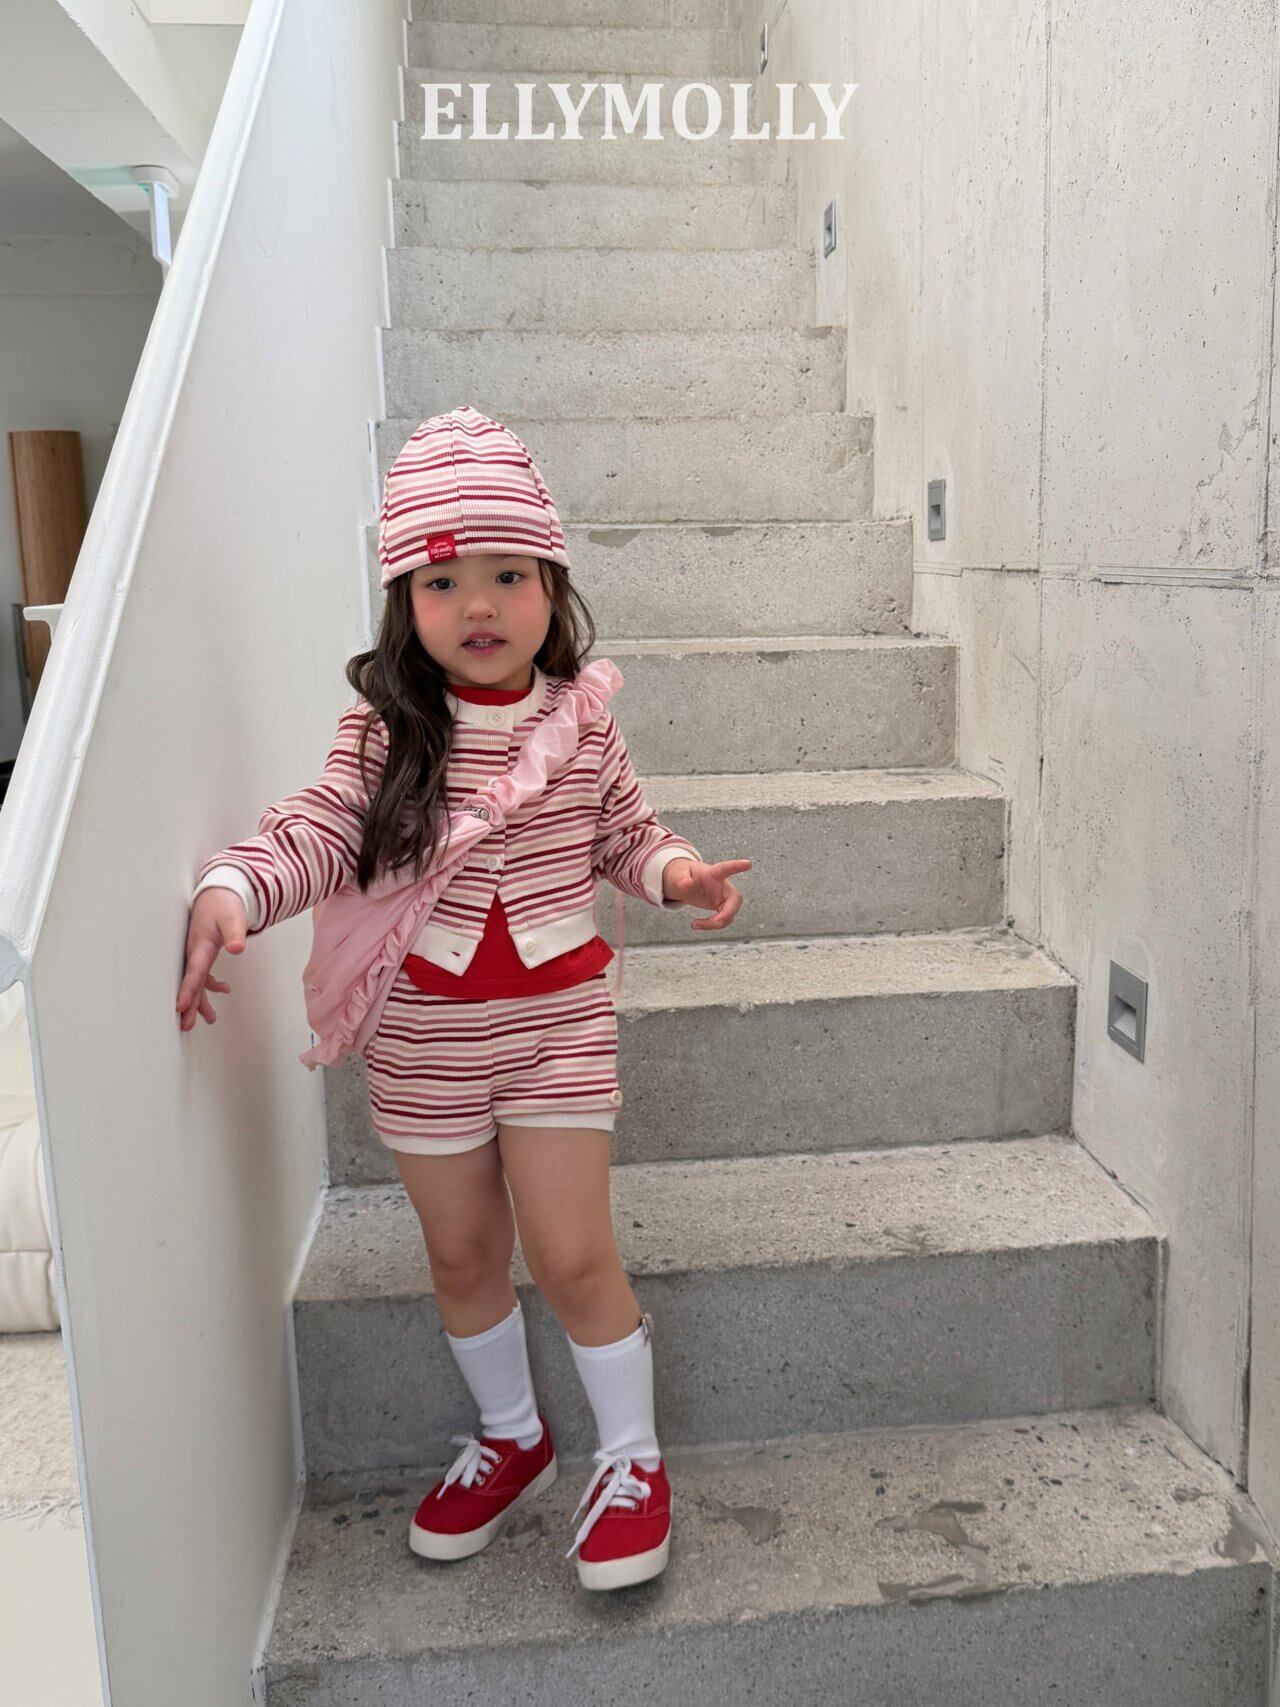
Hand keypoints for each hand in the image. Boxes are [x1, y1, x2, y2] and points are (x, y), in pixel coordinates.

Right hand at [177, 888, 247, 1030]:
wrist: (219, 893)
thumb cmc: (224, 905)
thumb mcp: (233, 917)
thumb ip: (235, 933)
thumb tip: (237, 948)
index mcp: (200, 944)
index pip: (194, 971)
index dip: (188, 989)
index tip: (181, 1006)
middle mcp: (195, 951)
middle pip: (191, 981)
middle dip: (189, 1004)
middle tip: (186, 1025)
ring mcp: (197, 953)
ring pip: (197, 980)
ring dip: (201, 1000)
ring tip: (210, 1019)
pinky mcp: (203, 952)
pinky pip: (203, 973)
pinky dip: (210, 984)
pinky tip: (224, 990)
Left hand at [661, 857, 751, 929]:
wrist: (680, 883)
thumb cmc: (681, 874)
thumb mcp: (676, 874)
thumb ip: (681, 878)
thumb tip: (685, 884)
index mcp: (712, 873)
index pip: (726, 868)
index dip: (737, 866)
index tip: (748, 863)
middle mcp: (721, 885)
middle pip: (735, 898)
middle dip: (729, 913)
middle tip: (716, 922)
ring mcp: (722, 896)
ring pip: (730, 913)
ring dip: (716, 923)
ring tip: (695, 924)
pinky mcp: (720, 906)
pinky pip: (723, 919)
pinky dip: (712, 925)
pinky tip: (697, 924)